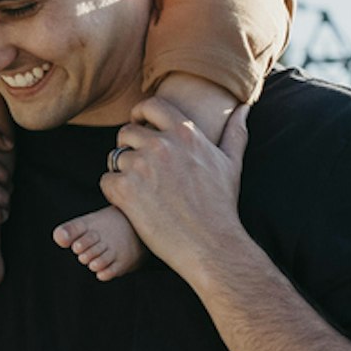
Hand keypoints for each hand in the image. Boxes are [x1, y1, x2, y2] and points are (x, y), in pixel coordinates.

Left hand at [99, 93, 247, 277]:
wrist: (210, 244)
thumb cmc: (221, 206)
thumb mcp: (231, 164)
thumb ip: (235, 132)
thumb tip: (243, 108)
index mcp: (185, 132)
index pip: (151, 106)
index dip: (140, 114)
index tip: (140, 125)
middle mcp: (162, 144)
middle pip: (126, 132)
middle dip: (128, 146)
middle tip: (137, 166)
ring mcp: (141, 165)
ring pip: (115, 157)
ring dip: (121, 171)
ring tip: (139, 189)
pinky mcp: (125, 189)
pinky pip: (106, 180)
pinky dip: (114, 192)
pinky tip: (131, 204)